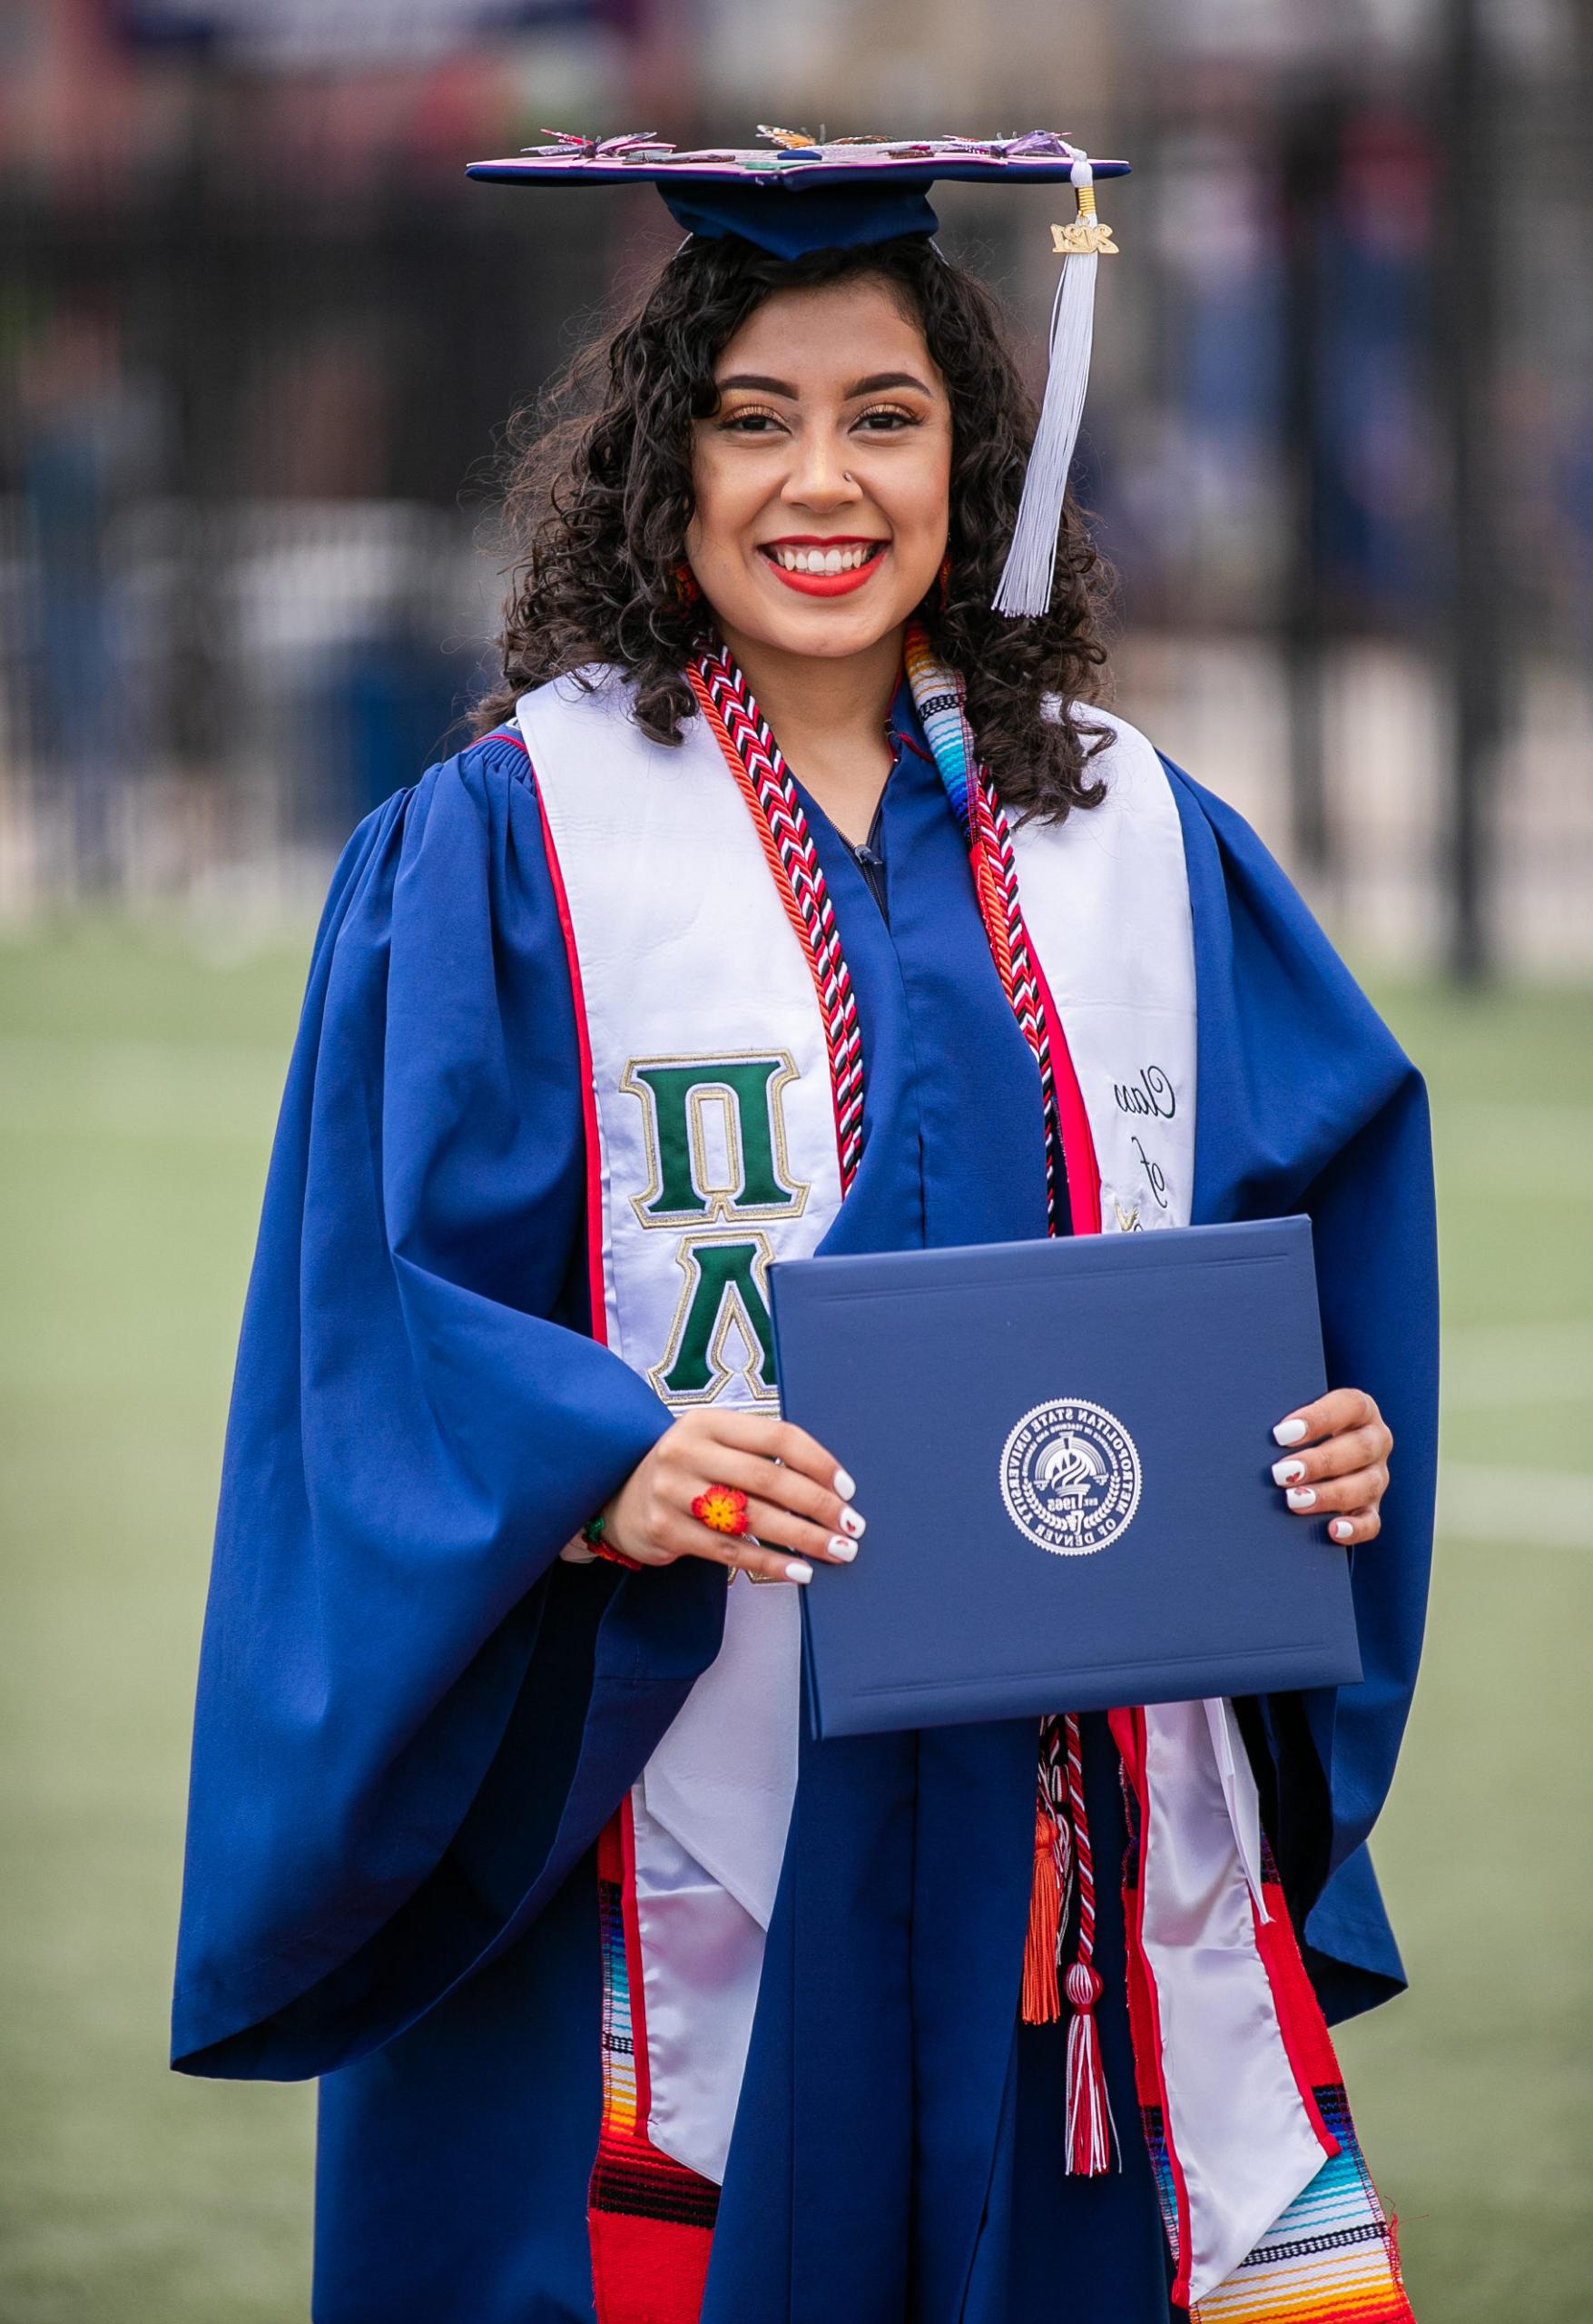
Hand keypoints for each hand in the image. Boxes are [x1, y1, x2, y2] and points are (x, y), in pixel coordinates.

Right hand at [602, 1410, 863, 1584]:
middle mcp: (687, 1451)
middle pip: (768, 1479)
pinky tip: (800, 1571)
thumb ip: (758, 1453)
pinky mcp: (666, 1531)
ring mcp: (672, 1492)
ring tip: (836, 1551)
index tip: (847, 1488)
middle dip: (818, 1506)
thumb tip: (829, 1484)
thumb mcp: (713, 1444)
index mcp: (708, 1421)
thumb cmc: (687, 1469)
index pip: (777, 1437)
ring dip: (802, 1538)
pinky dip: (770, 1563)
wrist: (618, 1495)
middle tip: (852, 1527)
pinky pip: (730, 1550)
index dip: (818, 1462)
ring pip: (751, 1518)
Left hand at [1270, 1388, 1392, 1545]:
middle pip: (1359, 1448)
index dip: (1318, 1419)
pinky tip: (1332, 1530)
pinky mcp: (1373, 1507)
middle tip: (1280, 1473)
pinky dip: (1355, 1528)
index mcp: (1361, 1409)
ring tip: (1293, 1500)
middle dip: (1318, 1462)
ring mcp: (1377, 1476)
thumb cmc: (1298, 1429)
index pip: (1350, 1405)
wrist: (1317, 1453)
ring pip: (1366, 1485)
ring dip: (1329, 1495)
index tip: (1280, 1434)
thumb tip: (1248, 1429)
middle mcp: (1375, 1441)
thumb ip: (1286, 1420)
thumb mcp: (1297, 1416)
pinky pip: (1372, 1521)